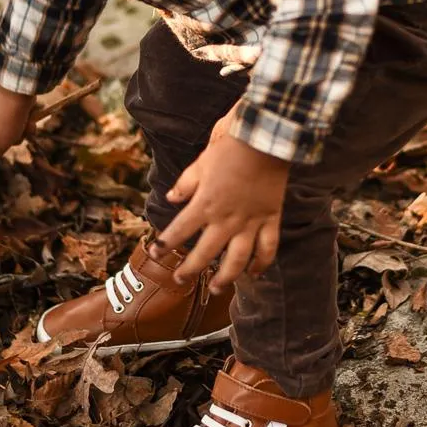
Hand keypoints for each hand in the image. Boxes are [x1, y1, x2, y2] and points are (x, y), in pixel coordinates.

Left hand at [151, 130, 289, 292]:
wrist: (265, 138)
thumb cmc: (230, 147)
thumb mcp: (201, 162)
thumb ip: (185, 184)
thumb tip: (171, 198)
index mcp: (205, 203)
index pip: (180, 230)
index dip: (165, 243)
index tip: (156, 251)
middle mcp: (226, 219)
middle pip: (206, 253)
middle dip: (190, 269)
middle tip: (181, 279)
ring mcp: (250, 222)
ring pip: (237, 260)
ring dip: (226, 277)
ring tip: (217, 288)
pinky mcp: (270, 219)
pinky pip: (267, 248)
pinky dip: (262, 264)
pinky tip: (254, 273)